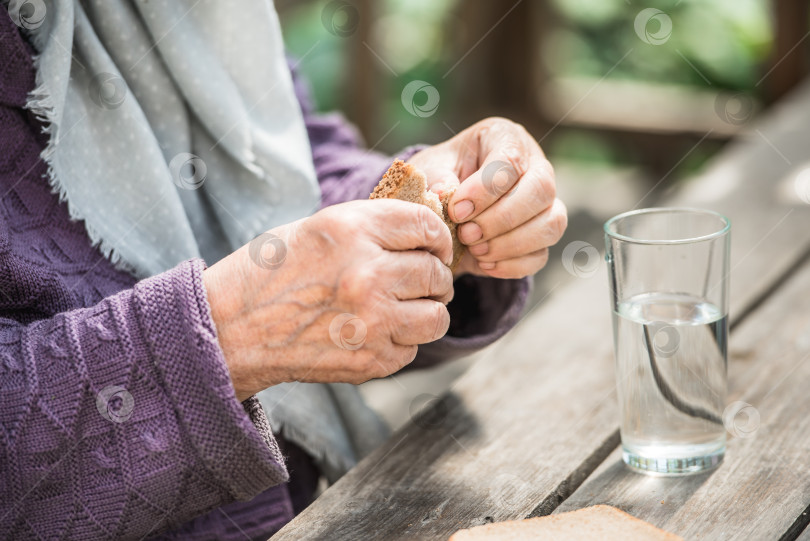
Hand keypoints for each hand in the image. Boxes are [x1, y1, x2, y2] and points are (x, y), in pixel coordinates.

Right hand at [203, 200, 454, 400]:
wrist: (229, 330)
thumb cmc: (268, 274)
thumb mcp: (317, 228)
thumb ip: (371, 227)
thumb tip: (424, 233)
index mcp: (351, 231)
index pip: (426, 225)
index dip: (437, 236)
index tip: (434, 246)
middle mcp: (367, 274)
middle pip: (435, 272)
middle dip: (433, 276)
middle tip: (420, 281)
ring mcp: (372, 321)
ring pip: (436, 316)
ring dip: (426, 311)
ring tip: (406, 309)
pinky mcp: (371, 360)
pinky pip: (412, 349)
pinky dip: (400, 342)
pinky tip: (374, 333)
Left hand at [407, 117, 566, 278]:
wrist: (445, 206)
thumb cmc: (440, 177)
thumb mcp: (431, 169)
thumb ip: (436, 178)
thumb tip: (444, 192)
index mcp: (506, 138)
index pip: (510, 160)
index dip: (484, 190)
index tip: (455, 211)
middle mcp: (535, 166)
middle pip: (541, 190)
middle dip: (501, 219)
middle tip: (466, 234)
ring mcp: (545, 202)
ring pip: (551, 224)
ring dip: (510, 244)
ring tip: (475, 250)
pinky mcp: (541, 235)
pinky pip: (541, 254)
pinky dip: (512, 265)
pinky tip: (484, 263)